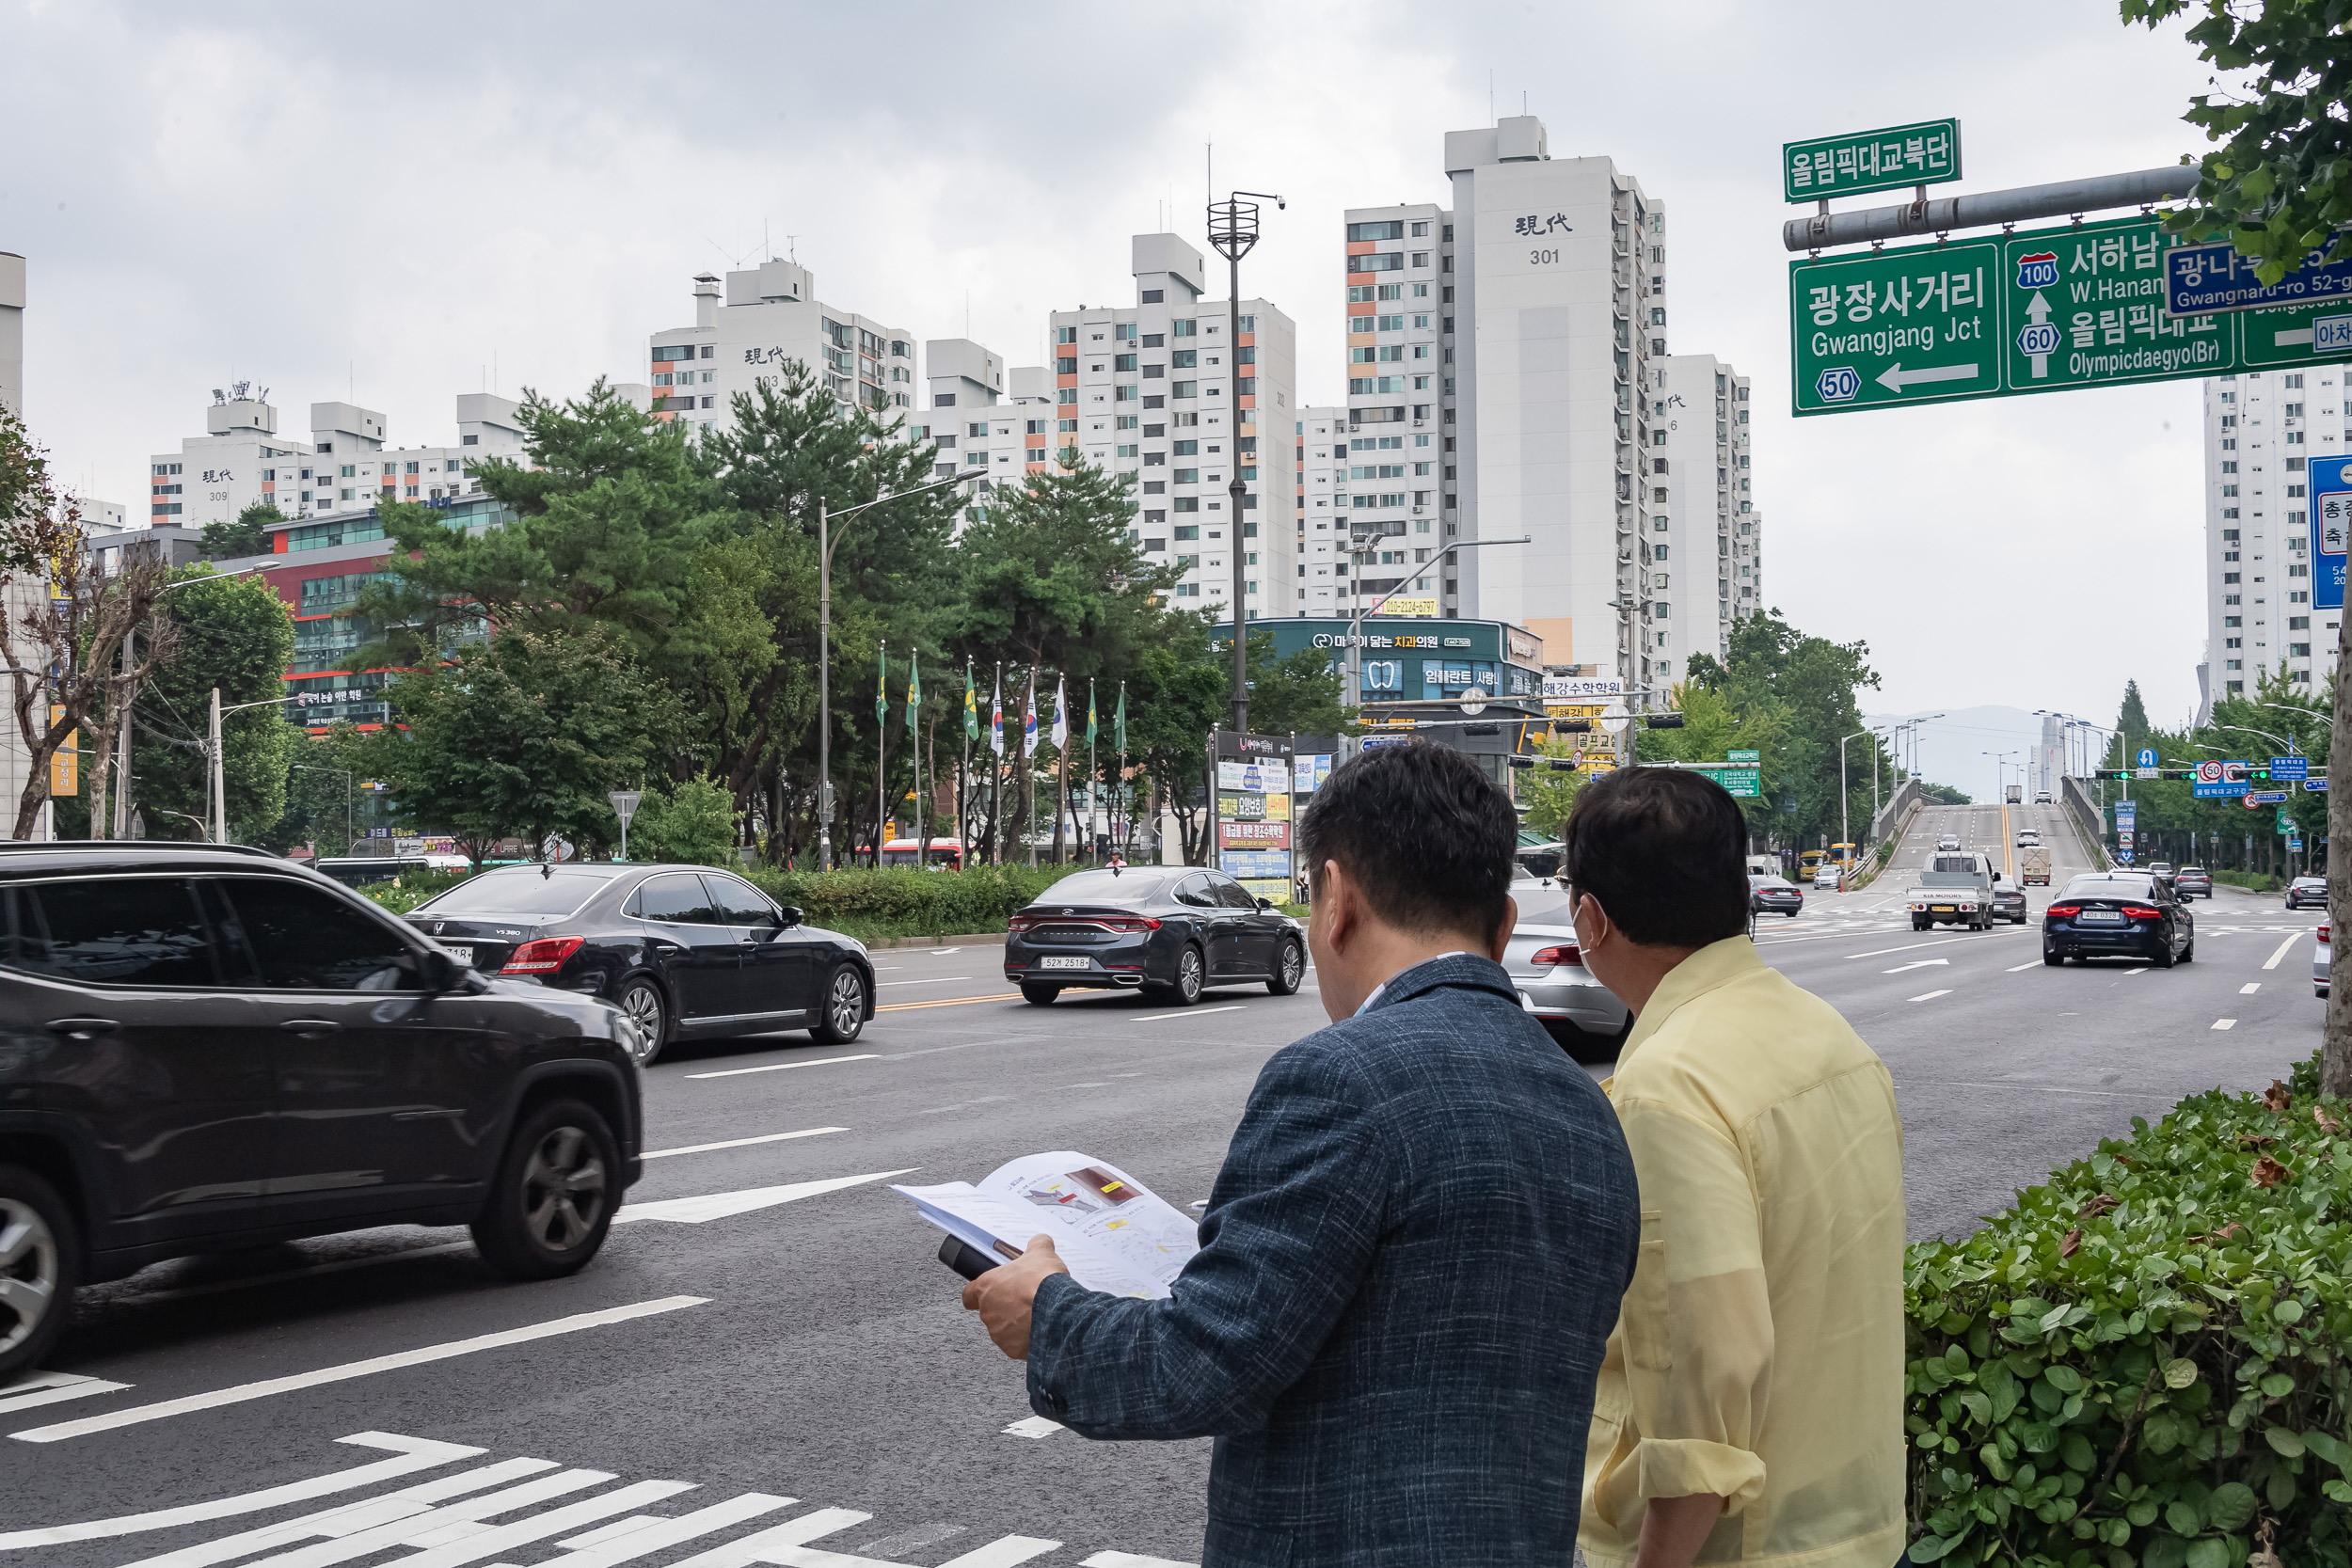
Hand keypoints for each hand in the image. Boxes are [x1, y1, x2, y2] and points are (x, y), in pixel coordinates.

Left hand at [960, 1234, 1070, 1359]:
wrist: (1057, 1311)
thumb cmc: (1042, 1282)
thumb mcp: (1041, 1252)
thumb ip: (1037, 1244)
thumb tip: (1040, 1241)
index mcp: (986, 1287)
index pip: (968, 1294)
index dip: (977, 1294)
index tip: (987, 1292)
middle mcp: (988, 1311)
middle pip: (990, 1311)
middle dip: (1006, 1307)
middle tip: (1024, 1300)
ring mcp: (998, 1332)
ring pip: (1003, 1329)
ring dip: (1016, 1324)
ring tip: (1036, 1314)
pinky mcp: (1012, 1349)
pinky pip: (1017, 1344)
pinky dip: (1026, 1339)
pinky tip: (1040, 1329)